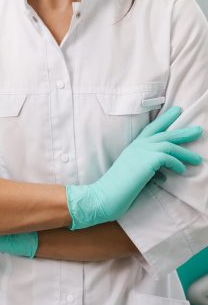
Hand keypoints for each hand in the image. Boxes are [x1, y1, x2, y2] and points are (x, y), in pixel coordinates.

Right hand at [67, 106, 202, 229]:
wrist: (106, 194)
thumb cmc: (120, 188)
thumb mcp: (136, 175)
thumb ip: (150, 171)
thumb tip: (164, 175)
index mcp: (134, 147)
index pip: (151, 128)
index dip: (165, 119)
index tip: (176, 111)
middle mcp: (137, 146)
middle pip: (163, 133)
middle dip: (182, 131)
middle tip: (199, 130)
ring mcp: (141, 151)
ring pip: (168, 145)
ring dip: (185, 152)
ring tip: (198, 159)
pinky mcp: (146, 160)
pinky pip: (168, 157)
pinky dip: (177, 164)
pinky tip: (181, 171)